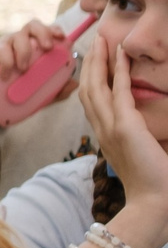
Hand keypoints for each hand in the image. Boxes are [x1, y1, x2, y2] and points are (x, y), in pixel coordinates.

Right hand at [0, 20, 74, 130]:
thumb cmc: (8, 98)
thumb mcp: (37, 98)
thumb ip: (54, 91)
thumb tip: (74, 83)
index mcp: (32, 49)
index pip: (45, 31)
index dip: (54, 30)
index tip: (62, 38)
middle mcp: (18, 44)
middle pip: (32, 25)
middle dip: (43, 33)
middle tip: (47, 49)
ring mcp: (1, 47)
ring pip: (17, 36)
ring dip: (25, 51)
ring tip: (24, 69)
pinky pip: (0, 49)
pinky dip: (7, 62)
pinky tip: (5, 76)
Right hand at [78, 41, 167, 247]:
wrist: (155, 206)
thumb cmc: (157, 188)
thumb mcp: (147, 159)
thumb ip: (147, 142)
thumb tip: (158, 133)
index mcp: (107, 138)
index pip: (93, 103)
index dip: (93, 80)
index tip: (96, 62)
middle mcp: (102, 130)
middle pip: (88, 89)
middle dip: (92, 64)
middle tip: (95, 43)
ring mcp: (110, 128)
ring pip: (96, 86)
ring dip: (99, 61)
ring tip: (102, 41)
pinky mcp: (125, 127)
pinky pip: (117, 91)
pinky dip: (117, 70)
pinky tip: (121, 54)